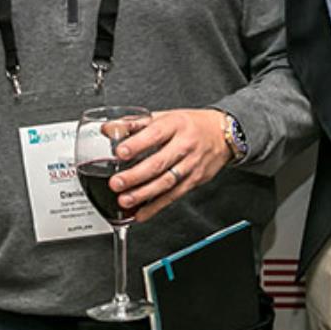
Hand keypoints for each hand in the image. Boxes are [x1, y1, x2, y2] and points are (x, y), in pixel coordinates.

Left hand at [108, 108, 230, 222]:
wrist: (222, 134)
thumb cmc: (190, 124)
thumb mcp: (164, 117)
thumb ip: (135, 124)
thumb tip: (108, 129)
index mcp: (175, 124)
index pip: (155, 134)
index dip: (137, 144)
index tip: (120, 153)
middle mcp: (185, 144)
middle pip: (159, 162)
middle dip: (136, 175)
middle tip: (116, 183)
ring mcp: (191, 164)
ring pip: (167, 182)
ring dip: (144, 194)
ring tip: (125, 200)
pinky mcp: (194, 180)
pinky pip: (174, 196)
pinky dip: (156, 206)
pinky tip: (141, 212)